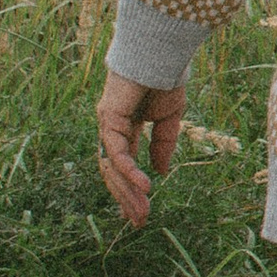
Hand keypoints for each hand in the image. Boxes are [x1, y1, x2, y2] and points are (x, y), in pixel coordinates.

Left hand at [97, 70, 184, 225]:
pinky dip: (130, 171)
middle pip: (113, 172)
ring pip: (112, 167)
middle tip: (139, 222)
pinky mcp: (108, 118)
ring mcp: (107, 124)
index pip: (123, 166)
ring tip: (142, 213)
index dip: (130, 189)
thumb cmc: (165, 80)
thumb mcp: (169, 120)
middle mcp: (111, 129)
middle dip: (126, 199)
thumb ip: (163, 145)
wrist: (161, 54)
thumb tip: (160, 172)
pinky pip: (118, 152)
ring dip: (127, 192)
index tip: (140, 212)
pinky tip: (144, 186)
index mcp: (125, 128)